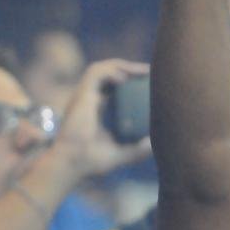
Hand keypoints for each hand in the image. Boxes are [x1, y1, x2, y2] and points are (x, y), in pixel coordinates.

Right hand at [52, 60, 151, 178]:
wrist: (72, 164)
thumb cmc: (92, 162)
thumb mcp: (123, 154)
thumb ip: (138, 150)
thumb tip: (157, 144)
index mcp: (97, 110)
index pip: (113, 88)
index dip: (130, 81)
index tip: (150, 82)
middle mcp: (89, 100)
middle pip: (108, 74)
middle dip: (129, 69)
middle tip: (151, 72)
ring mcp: (84, 96)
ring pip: (100, 69)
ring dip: (121, 65)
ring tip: (142, 70)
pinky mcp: (81, 95)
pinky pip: (94, 73)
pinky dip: (110, 71)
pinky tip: (125, 78)